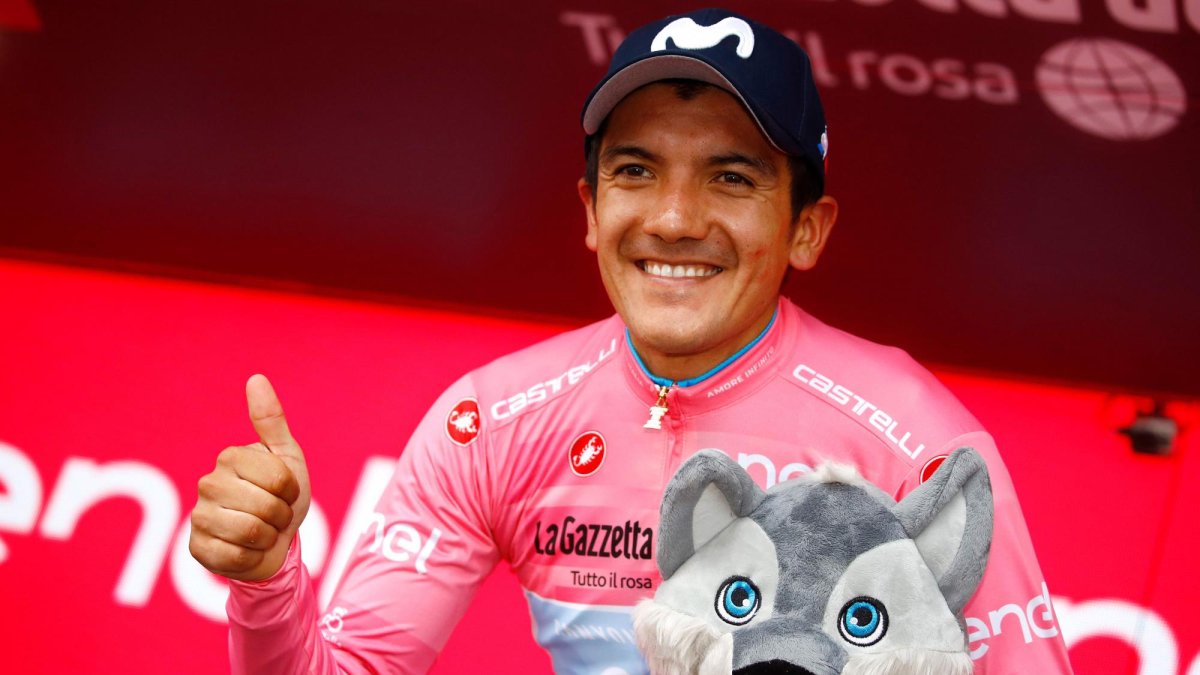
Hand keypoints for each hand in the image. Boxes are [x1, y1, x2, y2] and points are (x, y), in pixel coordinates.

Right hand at [189, 374, 311, 580]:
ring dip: (268, 538)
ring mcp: (198, 517)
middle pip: (265, 507)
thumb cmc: (282, 497)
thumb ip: (271, 420)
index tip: (285, 492)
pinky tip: (247, 550)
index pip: (279, 479)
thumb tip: (256, 378)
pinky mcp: (197, 549)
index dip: (291, 491)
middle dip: (281, 516)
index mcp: (230, 457)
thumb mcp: (287, 457)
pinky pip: (235, 557)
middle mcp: (208, 483)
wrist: (275, 545)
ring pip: (250, 532)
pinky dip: (252, 558)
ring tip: (263, 532)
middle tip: (274, 515)